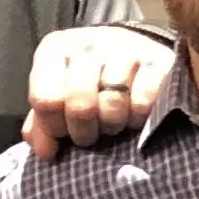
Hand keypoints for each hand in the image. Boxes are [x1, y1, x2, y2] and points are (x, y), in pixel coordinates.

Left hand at [24, 26, 173, 159]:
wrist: (129, 48)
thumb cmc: (87, 79)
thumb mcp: (58, 94)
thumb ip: (42, 124)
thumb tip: (46, 152)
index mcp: (55, 51)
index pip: (45, 99)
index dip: (53, 126)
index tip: (63, 132)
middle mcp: (88, 46)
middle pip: (80, 105)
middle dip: (84, 132)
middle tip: (90, 134)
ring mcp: (124, 50)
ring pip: (113, 106)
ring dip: (112, 125)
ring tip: (112, 122)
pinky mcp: (156, 61)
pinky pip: (142, 104)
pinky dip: (138, 119)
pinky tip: (133, 115)